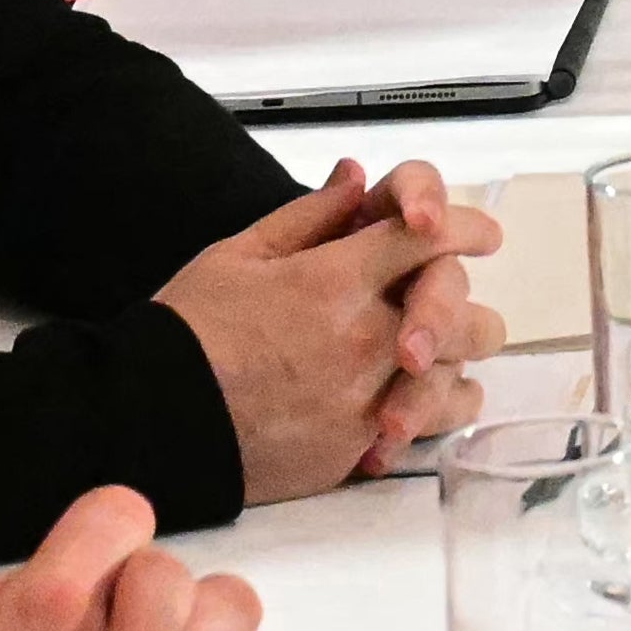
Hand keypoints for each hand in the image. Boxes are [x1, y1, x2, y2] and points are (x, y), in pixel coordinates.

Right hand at [152, 161, 490, 500]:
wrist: (146, 422)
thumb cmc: (187, 331)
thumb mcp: (239, 255)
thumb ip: (311, 215)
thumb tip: (358, 177)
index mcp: (337, 281)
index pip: (433, 240)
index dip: (466, 226)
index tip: (483, 233)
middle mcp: (364, 341)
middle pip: (464, 314)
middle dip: (463, 303)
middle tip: (450, 303)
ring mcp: (364, 402)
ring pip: (456, 380)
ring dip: (453, 363)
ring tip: (438, 359)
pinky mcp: (353, 452)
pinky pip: (421, 432)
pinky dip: (424, 416)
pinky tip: (410, 406)